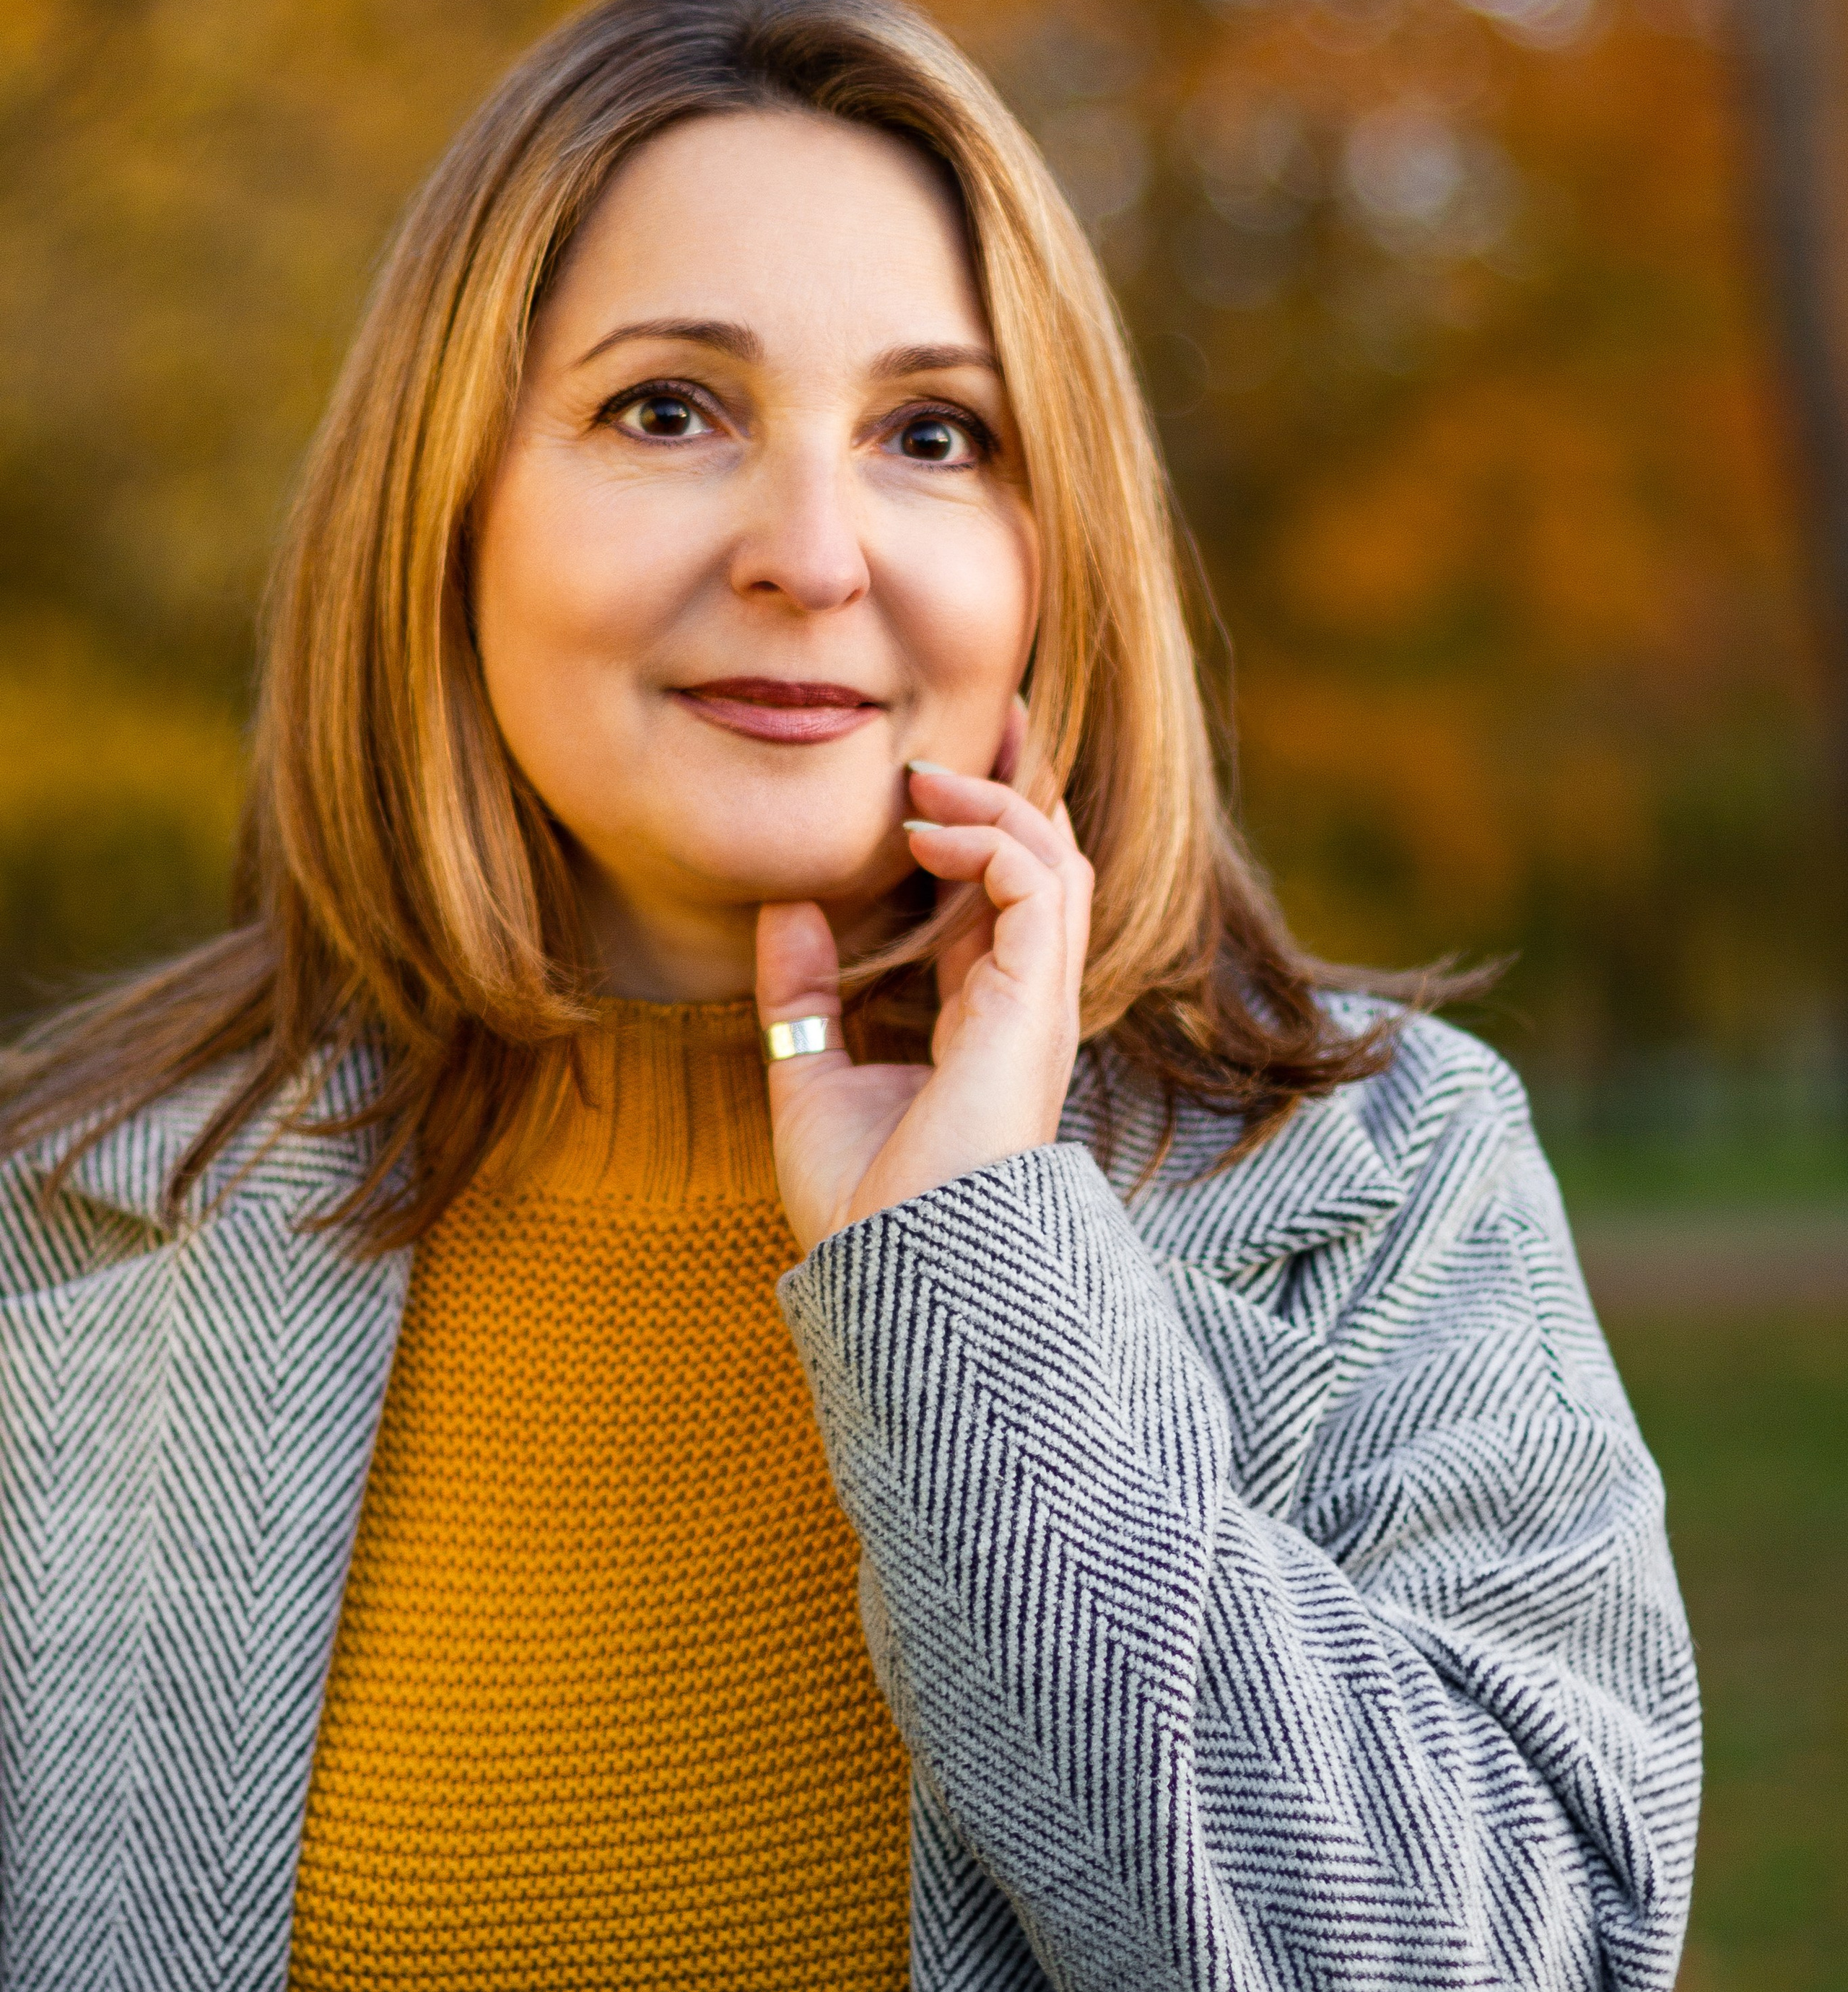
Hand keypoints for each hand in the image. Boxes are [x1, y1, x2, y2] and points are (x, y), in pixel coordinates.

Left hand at [755, 732, 1094, 1253]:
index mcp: (984, 1024)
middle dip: (1018, 785)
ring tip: (929, 770)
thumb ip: (802, 995)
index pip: (1000, 901)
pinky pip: (1036, 886)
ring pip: (1055, 862)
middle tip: (981, 716)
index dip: (976, 829)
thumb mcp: (812, 1079)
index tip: (931, 771)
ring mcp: (1038, 1005)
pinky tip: (925, 829)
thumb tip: (785, 905)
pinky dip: (987, 840)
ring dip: (997, 800)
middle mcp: (1025, 1007)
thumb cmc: (864, 1207)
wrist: (894, 1274)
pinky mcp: (1033, 1006)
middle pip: (1048, 863)